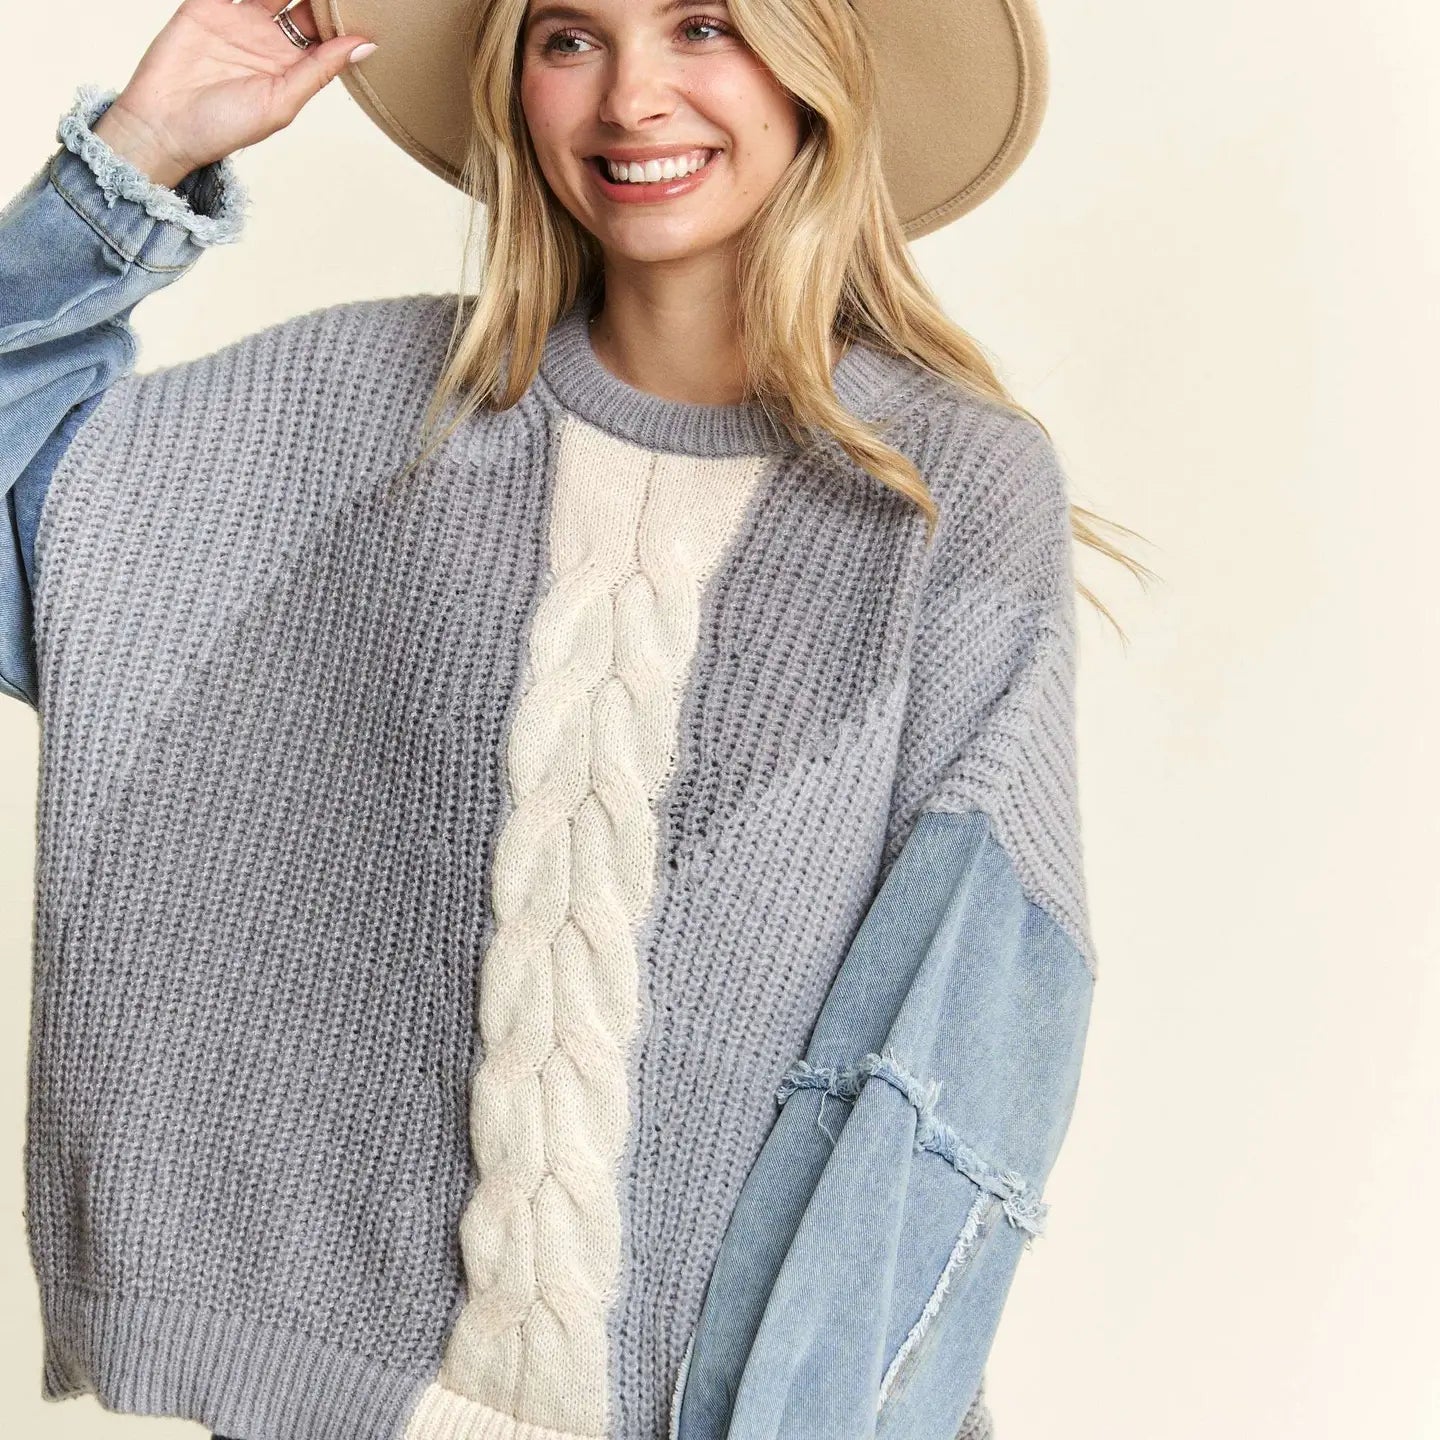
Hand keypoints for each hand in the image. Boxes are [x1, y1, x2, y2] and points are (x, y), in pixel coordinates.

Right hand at [90, 0, 374, 188]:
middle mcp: (269, 38)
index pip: (326, 32)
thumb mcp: (282, 102)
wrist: (163, 125)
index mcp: (293, 65)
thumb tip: (365, 47)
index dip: (343, 16)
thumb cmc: (223, 128)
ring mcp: (238, 18)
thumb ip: (321, 70)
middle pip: (304, 2)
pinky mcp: (207, 4)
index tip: (369, 4)